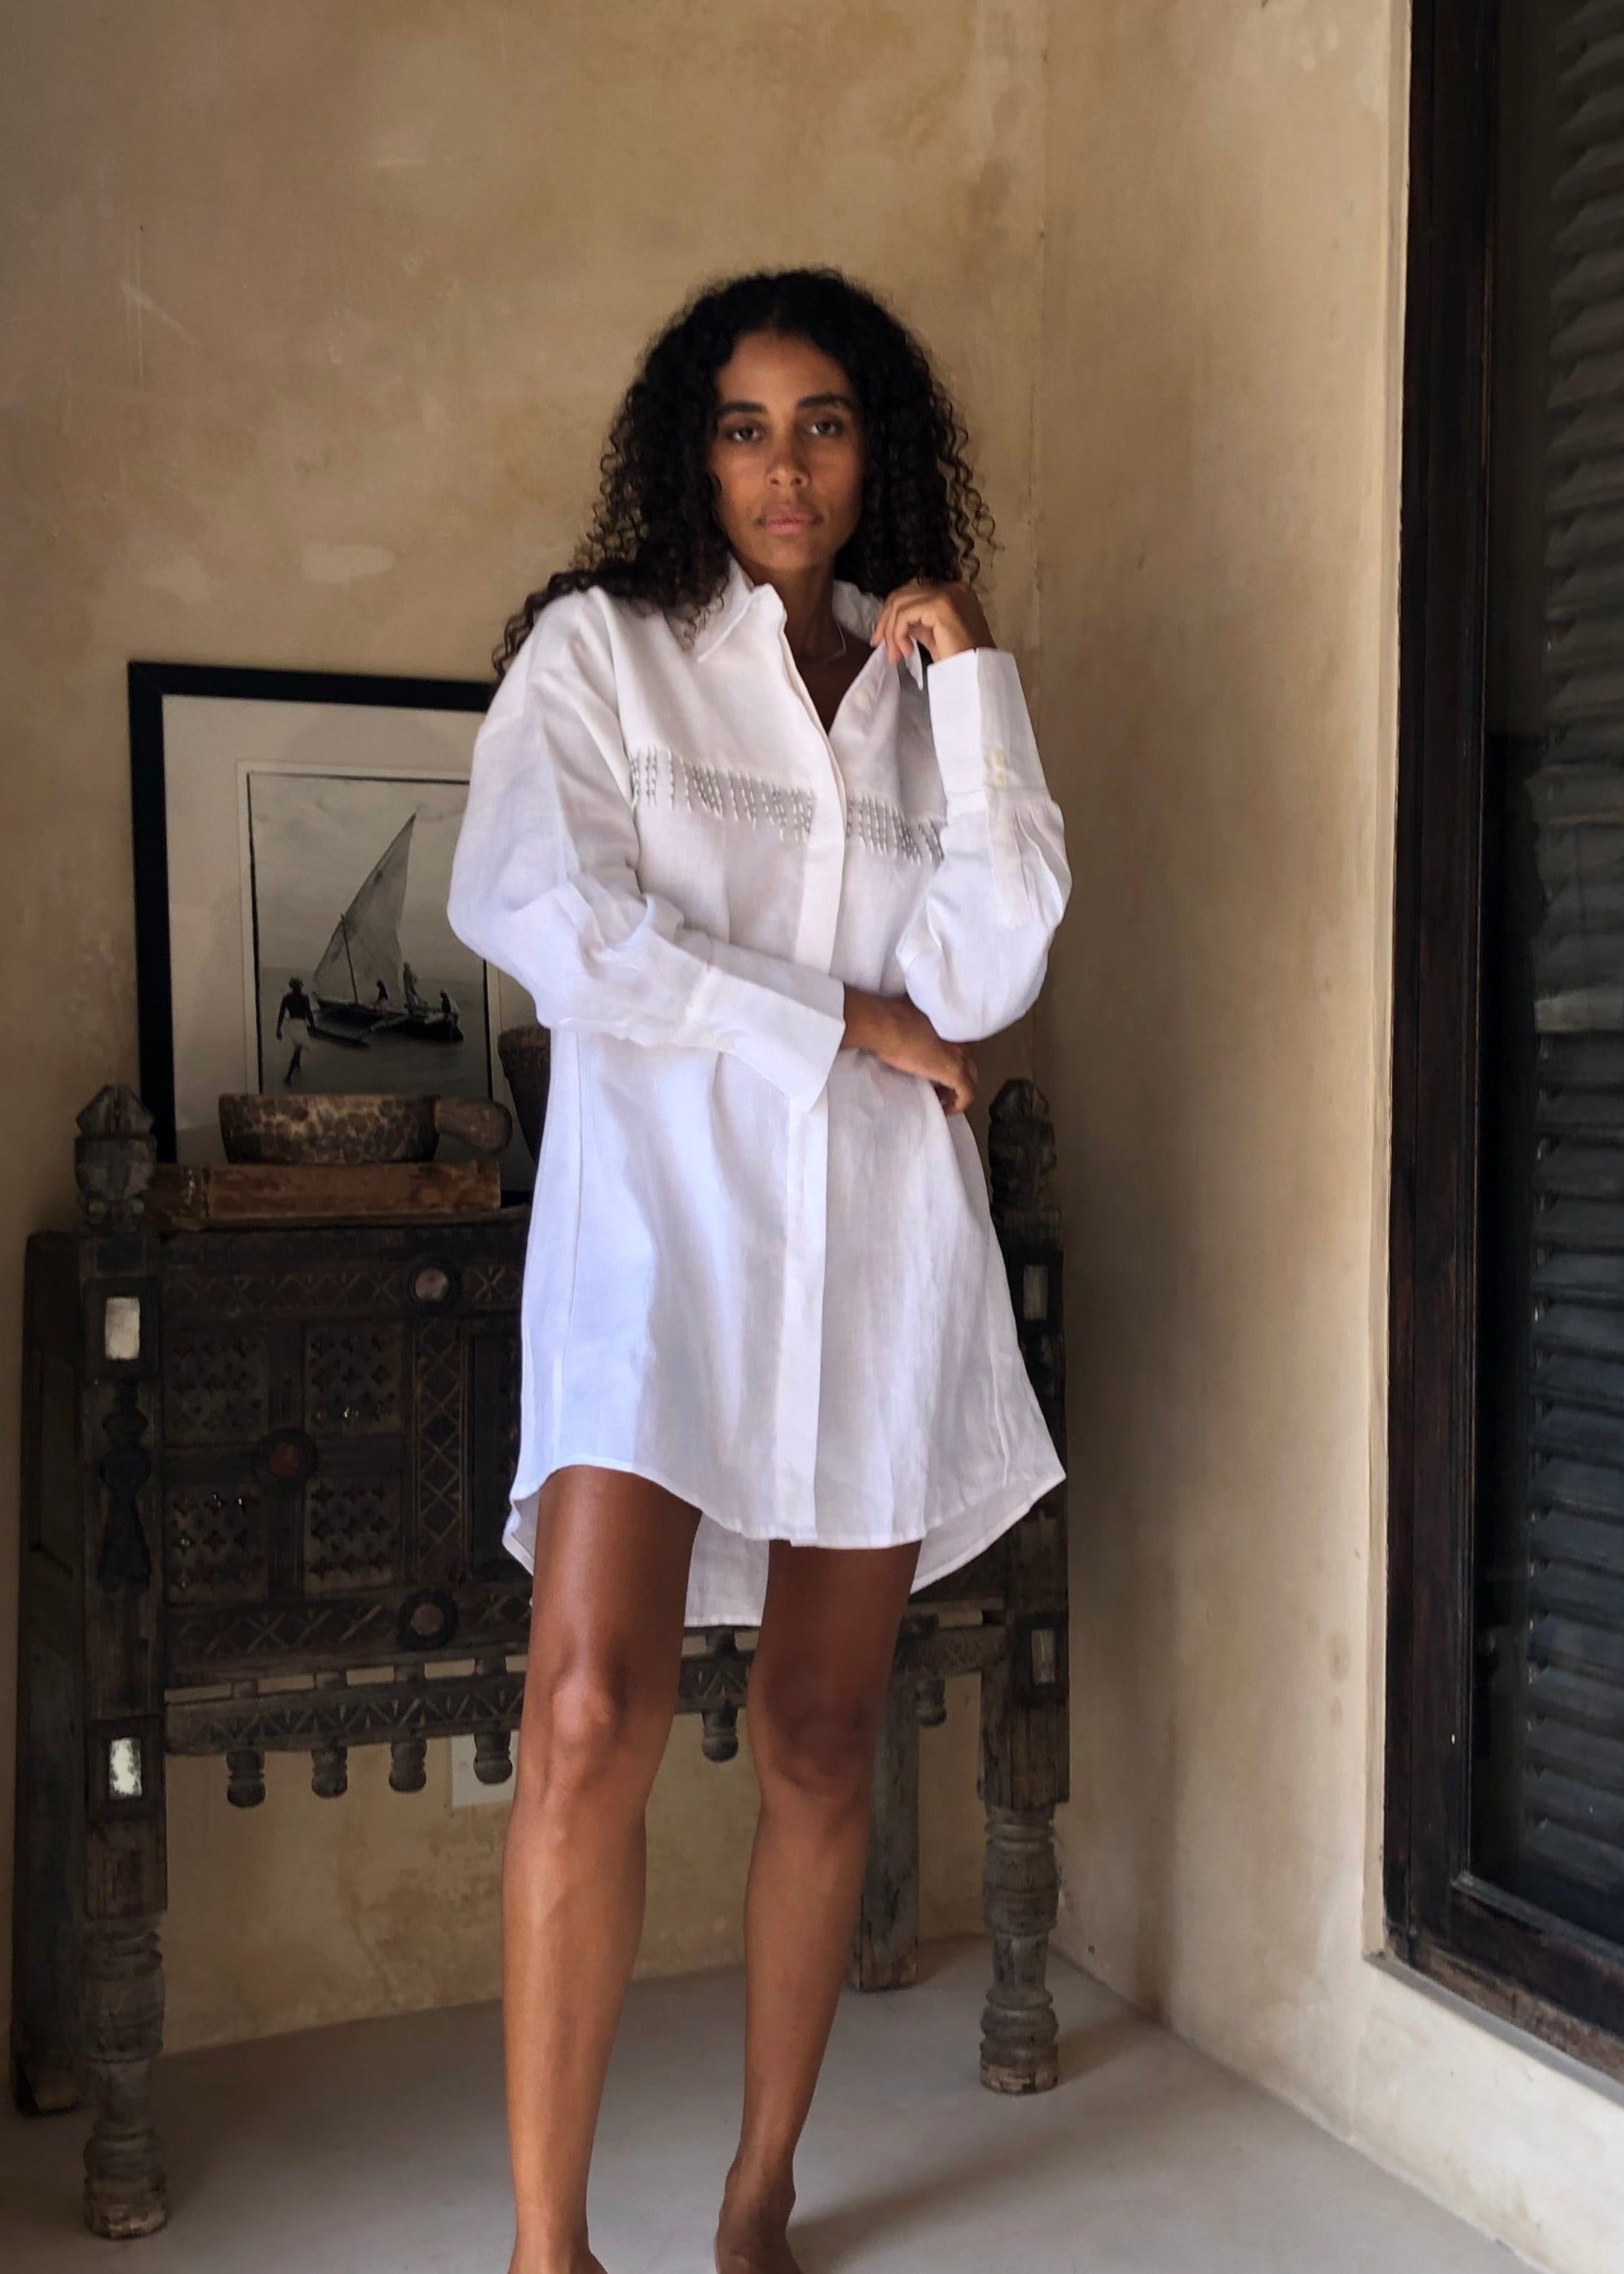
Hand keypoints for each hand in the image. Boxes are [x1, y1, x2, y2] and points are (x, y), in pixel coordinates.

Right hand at [841, 986, 977, 1114]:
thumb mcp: (909, 1023)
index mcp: (950, 1025)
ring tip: (940, 1099)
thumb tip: (909, 1035)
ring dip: (956, 1092)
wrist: (889, 1026)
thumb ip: (918, 1030)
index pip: (961, 1048)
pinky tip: (946, 1109)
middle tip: (939, 1089)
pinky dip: (959, 1104)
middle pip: (969, 1065)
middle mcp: (961, 1039)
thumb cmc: (891, 1020)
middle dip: (956, 1079)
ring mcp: (960, 1056)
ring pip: (970, 1079)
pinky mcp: (956, 1073)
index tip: (938, 1073)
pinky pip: (967, 1094)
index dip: (951, 1062)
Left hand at [870, 579, 993, 667]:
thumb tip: (893, 622)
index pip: (913, 591)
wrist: (979, 675)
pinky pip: (904, 615)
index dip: (892, 612)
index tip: (883, 637)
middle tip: (879, 644)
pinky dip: (897, 634)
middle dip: (885, 620)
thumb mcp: (935, 635)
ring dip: (891, 631)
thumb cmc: (961, 661)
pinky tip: (906, 652)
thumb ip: (918, 622)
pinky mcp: (940, 606)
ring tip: (896, 654)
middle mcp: (952, 588)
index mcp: (953, 592)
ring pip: (900, 604)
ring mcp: (947, 594)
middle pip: (903, 593)